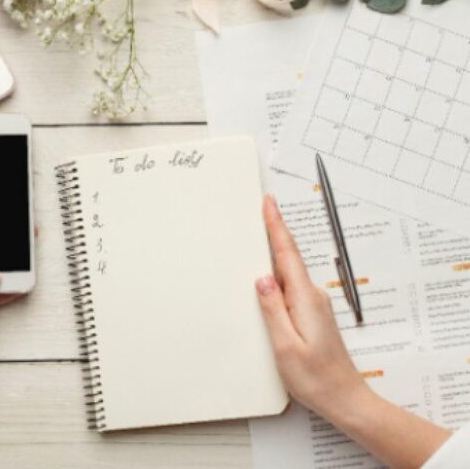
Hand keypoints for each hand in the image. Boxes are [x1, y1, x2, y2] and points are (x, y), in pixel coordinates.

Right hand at [255, 194, 451, 467]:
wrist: (345, 399)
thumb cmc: (316, 378)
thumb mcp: (285, 346)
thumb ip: (273, 310)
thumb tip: (262, 279)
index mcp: (305, 300)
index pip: (287, 255)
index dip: (276, 226)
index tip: (269, 203)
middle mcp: (312, 297)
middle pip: (288, 257)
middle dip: (274, 231)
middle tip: (261, 210)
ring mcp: (314, 305)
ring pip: (289, 272)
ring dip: (275, 252)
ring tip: (258, 236)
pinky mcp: (312, 315)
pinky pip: (290, 287)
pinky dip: (278, 273)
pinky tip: (268, 277)